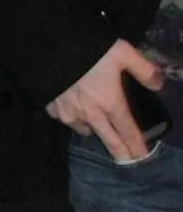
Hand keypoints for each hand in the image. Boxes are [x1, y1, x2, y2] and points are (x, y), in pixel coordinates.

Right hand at [46, 39, 164, 161]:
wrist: (52, 51)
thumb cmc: (91, 51)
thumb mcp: (124, 53)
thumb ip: (144, 69)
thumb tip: (159, 85)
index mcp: (111, 103)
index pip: (128, 130)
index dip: (137, 145)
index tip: (142, 157)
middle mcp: (92, 115)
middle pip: (108, 139)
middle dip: (119, 151)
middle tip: (125, 160)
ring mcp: (70, 115)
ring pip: (86, 130)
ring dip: (94, 129)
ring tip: (97, 123)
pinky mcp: (53, 111)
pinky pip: (66, 119)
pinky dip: (73, 117)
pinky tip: (74, 109)